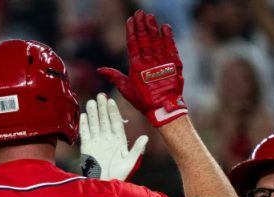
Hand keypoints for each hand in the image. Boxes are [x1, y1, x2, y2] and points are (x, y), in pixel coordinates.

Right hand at [80, 92, 147, 180]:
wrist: (105, 184)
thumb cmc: (119, 175)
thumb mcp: (130, 162)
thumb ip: (136, 149)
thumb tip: (145, 138)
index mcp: (118, 140)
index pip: (116, 122)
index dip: (113, 112)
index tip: (111, 101)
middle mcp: (107, 138)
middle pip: (104, 120)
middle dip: (102, 108)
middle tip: (100, 96)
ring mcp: (96, 142)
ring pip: (94, 124)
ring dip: (93, 113)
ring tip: (92, 102)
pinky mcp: (87, 147)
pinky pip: (85, 134)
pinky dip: (84, 125)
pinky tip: (83, 116)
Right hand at [98, 10, 186, 126]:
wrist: (164, 108)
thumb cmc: (143, 100)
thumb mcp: (126, 89)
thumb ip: (114, 76)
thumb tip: (100, 70)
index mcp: (136, 66)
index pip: (132, 44)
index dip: (131, 31)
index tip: (130, 20)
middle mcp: (149, 61)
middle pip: (144, 38)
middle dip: (141, 24)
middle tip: (140, 12)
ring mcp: (162, 61)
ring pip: (156, 39)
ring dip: (152, 27)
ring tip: (149, 16)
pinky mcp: (173, 63)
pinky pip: (170, 46)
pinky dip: (167, 36)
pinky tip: (165, 27)